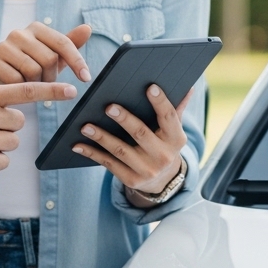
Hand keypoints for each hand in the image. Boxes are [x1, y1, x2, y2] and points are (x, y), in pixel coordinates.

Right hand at [0, 23, 92, 86]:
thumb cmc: (29, 66)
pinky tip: (16, 87)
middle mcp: (19, 33)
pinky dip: (21, 88)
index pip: (63, 43)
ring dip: (36, 84)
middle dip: (52, 77)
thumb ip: (70, 43)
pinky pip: (16, 80)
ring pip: (33, 71)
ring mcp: (3, 46)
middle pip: (49, 59)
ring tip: (30, 84)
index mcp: (36, 28)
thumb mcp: (52, 56)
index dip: (77, 61)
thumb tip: (87, 28)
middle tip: (44, 82)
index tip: (86, 78)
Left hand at [71, 84, 189, 194]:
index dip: (161, 102)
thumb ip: (176, 109)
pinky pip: (108, 164)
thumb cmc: (165, 145)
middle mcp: (163, 156)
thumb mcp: (174, 130)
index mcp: (176, 138)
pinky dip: (92, 153)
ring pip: (120, 150)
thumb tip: (188, 87)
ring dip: (102, 137)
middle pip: (141, 134)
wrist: (163, 181)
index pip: (169, 117)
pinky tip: (78, 144)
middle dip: (125, 120)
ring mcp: (147, 170)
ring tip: (86, 125)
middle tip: (108, 106)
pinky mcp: (131, 180)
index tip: (150, 86)